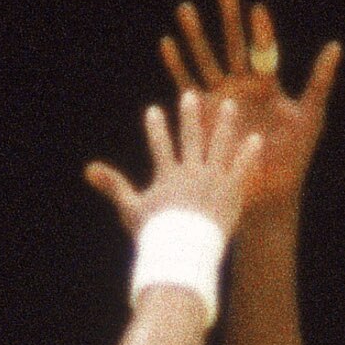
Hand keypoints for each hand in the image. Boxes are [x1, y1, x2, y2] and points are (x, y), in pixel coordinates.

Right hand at [85, 83, 257, 244]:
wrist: (183, 250)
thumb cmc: (155, 234)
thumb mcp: (130, 208)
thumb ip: (113, 185)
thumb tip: (88, 169)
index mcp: (168, 176)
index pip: (160, 145)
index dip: (156, 127)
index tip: (153, 110)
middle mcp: (191, 171)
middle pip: (191, 137)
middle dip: (190, 115)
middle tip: (191, 94)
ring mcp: (212, 179)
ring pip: (219, 145)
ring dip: (223, 123)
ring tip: (228, 105)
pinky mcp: (230, 190)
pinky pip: (242, 167)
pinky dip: (248, 153)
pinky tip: (255, 138)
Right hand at [159, 0, 340, 215]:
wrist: (267, 189)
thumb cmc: (293, 155)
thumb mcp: (311, 115)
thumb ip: (320, 80)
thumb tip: (336, 45)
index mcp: (266, 84)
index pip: (262, 49)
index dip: (259, 29)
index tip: (256, 7)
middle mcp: (241, 87)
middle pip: (232, 46)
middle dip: (228, 20)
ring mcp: (220, 99)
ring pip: (206, 59)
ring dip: (195, 35)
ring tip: (186, 9)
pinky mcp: (202, 113)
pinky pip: (186, 85)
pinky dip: (177, 66)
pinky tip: (168, 44)